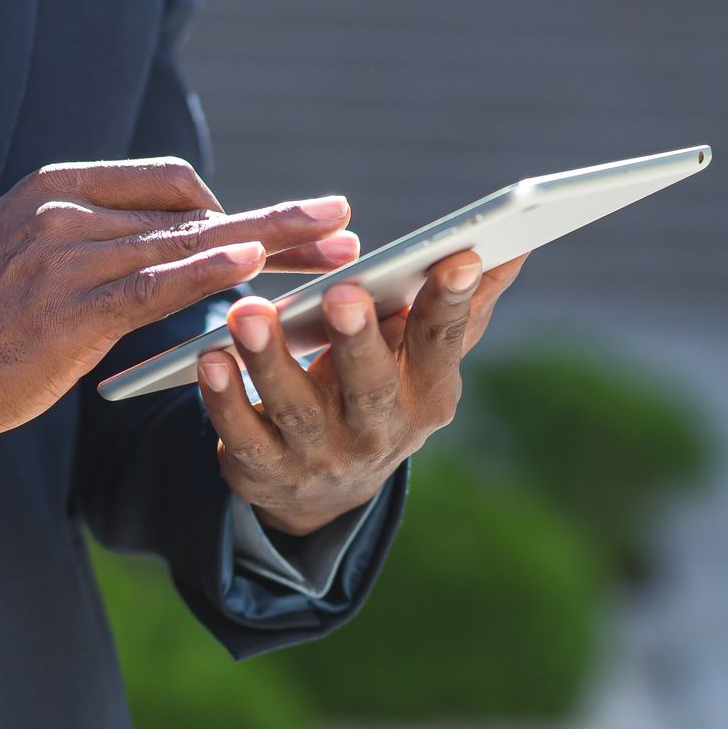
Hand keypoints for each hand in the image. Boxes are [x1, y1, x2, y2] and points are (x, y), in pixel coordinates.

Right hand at [0, 158, 358, 467]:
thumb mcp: (23, 262)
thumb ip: (90, 249)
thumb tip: (163, 257)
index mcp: (58, 189)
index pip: (170, 183)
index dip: (234, 207)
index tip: (285, 228)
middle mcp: (67, 210)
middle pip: (196, 207)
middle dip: (276, 220)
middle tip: (342, 222)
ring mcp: (66, 255)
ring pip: (190, 240)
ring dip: (270, 242)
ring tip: (334, 246)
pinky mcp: (66, 308)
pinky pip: (154, 283)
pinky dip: (210, 270)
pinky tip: (255, 266)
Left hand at [198, 249, 526, 535]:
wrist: (324, 488)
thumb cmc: (383, 391)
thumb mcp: (424, 358)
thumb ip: (465, 301)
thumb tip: (519, 240)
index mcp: (428, 393)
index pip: (442, 344)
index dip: (451, 303)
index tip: (457, 256)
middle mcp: (380, 430)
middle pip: (370, 384)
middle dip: (357, 340)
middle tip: (343, 293)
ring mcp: (320, 456)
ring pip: (296, 407)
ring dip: (270, 360)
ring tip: (247, 312)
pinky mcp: (264, 470)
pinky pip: (242, 434)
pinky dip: (224, 398)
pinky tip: (207, 358)